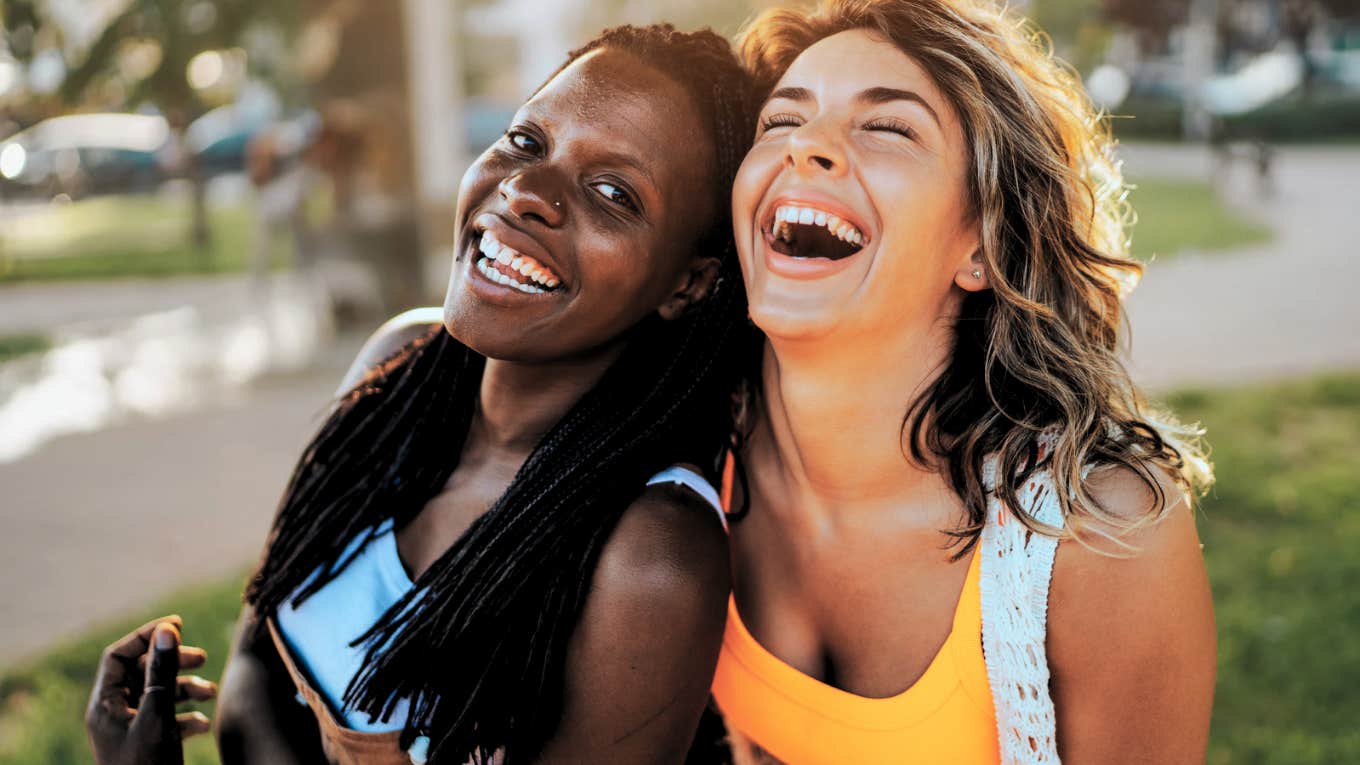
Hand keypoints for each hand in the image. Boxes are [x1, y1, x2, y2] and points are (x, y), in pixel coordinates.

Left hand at [86, 616, 216, 764]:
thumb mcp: (158, 715)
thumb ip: (162, 672)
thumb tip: (167, 630)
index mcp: (104, 705)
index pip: (119, 656)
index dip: (146, 637)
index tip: (177, 626)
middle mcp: (114, 714)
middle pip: (141, 672)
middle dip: (174, 663)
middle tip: (201, 657)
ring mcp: (131, 730)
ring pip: (158, 695)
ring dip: (187, 689)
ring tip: (211, 692)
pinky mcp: (147, 745)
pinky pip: (166, 719)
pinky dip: (187, 716)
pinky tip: (203, 725)